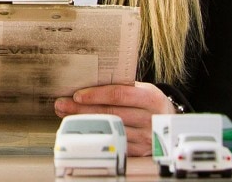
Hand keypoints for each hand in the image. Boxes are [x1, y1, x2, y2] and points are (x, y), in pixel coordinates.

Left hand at [54, 81, 179, 155]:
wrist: (169, 122)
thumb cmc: (148, 102)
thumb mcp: (142, 89)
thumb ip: (121, 86)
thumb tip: (87, 81)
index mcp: (150, 98)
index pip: (119, 95)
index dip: (96, 95)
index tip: (77, 95)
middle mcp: (149, 118)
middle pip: (110, 113)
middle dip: (82, 109)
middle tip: (62, 104)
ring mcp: (145, 137)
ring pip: (109, 129)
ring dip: (85, 122)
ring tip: (66, 115)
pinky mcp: (140, 151)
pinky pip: (114, 143)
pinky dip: (97, 137)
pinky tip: (84, 130)